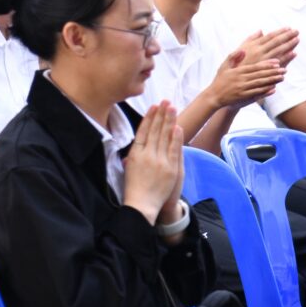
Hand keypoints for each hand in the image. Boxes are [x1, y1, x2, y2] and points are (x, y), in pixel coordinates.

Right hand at [123, 102, 183, 223]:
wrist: (141, 205)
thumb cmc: (133, 188)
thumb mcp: (128, 169)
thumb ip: (133, 156)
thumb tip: (136, 147)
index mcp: (135, 154)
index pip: (143, 131)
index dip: (149, 118)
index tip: (153, 107)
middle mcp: (146, 155)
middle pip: (155, 130)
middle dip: (161, 114)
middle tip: (165, 101)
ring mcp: (159, 161)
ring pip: (164, 136)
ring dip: (169, 120)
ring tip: (172, 108)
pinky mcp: (170, 168)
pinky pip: (173, 149)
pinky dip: (175, 137)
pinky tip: (177, 126)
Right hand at [208, 49, 283, 108]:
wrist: (214, 96)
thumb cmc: (220, 80)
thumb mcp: (224, 66)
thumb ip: (233, 57)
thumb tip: (243, 49)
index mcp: (238, 71)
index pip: (255, 67)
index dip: (267, 64)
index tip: (277, 62)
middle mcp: (241, 80)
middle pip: (260, 75)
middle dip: (273, 72)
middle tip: (284, 70)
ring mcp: (242, 89)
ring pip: (260, 84)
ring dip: (272, 81)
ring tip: (282, 77)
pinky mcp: (243, 96)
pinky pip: (256, 93)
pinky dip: (266, 91)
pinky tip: (274, 89)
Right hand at [237, 28, 297, 68]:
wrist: (232, 81)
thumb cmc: (235, 64)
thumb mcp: (240, 48)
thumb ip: (250, 39)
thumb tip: (260, 31)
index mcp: (253, 46)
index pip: (269, 37)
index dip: (279, 32)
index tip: (288, 28)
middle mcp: (259, 52)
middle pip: (276, 42)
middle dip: (287, 36)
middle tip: (296, 31)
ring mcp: (264, 60)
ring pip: (279, 51)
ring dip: (289, 45)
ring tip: (297, 39)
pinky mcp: (267, 69)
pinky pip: (279, 61)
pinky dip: (287, 57)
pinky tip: (294, 53)